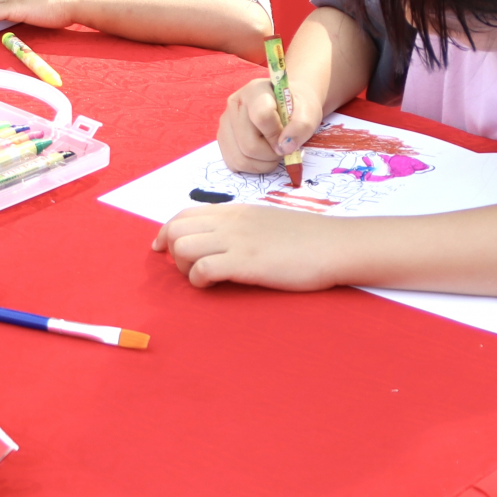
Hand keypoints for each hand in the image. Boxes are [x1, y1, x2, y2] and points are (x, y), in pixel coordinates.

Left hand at [152, 203, 343, 289]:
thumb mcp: (268, 222)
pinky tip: (215, 285)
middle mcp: (231, 221)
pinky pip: (202, 269)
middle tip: (188, 268)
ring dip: (183, 266)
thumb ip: (242, 227)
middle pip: (176, 229)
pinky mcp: (245, 263)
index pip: (185, 213)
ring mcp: (237, 240)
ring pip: (183, 246)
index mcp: (236, 211)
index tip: (162, 249)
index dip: (167, 232)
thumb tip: (221, 240)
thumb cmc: (308, 238)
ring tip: (203, 276)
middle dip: (172, 252)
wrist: (334, 245)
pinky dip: (199, 280)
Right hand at [217, 71, 322, 174]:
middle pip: (249, 144)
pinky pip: (234, 164)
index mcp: (256, 90)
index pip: (262, 116)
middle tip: (282, 148)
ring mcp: (225, 123)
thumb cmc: (295, 108)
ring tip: (273, 152)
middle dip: (271, 154)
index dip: (276, 135)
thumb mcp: (308, 112)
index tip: (287, 138)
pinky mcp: (223, 140)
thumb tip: (285, 147)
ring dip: (263, 163)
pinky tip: (262, 156)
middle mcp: (235, 104)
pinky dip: (253, 167)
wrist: (285, 107)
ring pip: (241, 158)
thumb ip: (301, 126)